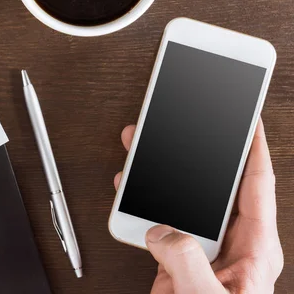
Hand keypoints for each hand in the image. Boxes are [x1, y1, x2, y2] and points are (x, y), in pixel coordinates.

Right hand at [114, 119, 282, 293]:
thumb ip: (187, 262)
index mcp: (253, 249)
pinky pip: (159, 223)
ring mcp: (201, 251)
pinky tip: (127, 189)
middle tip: (181, 125)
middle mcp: (229, 244)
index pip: (256, 186)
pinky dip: (141, 205)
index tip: (245, 121)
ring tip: (143, 146)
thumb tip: (162, 231)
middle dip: (196, 151)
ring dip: (161, 174)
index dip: (252, 149)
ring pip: (182, 200)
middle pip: (214, 185)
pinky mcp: (177, 260)